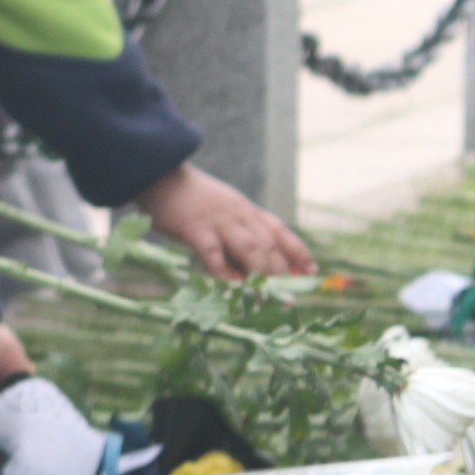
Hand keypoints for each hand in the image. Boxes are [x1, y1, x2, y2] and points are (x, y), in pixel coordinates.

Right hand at [133, 163, 316, 280]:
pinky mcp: (195, 229)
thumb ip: (240, 232)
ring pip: (248, 248)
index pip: (280, 231)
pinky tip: (232, 286)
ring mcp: (218, 221)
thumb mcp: (225, 208)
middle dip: (282, 270)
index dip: (297, 251)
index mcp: (247, 210)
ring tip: (268, 298)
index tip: (312, 271)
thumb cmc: (194, 198)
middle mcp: (238, 214)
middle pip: (268, 243)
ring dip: (260, 274)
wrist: (163, 177)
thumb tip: (254, 268)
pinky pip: (213, 253)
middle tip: (291, 294)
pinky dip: (224, 272)